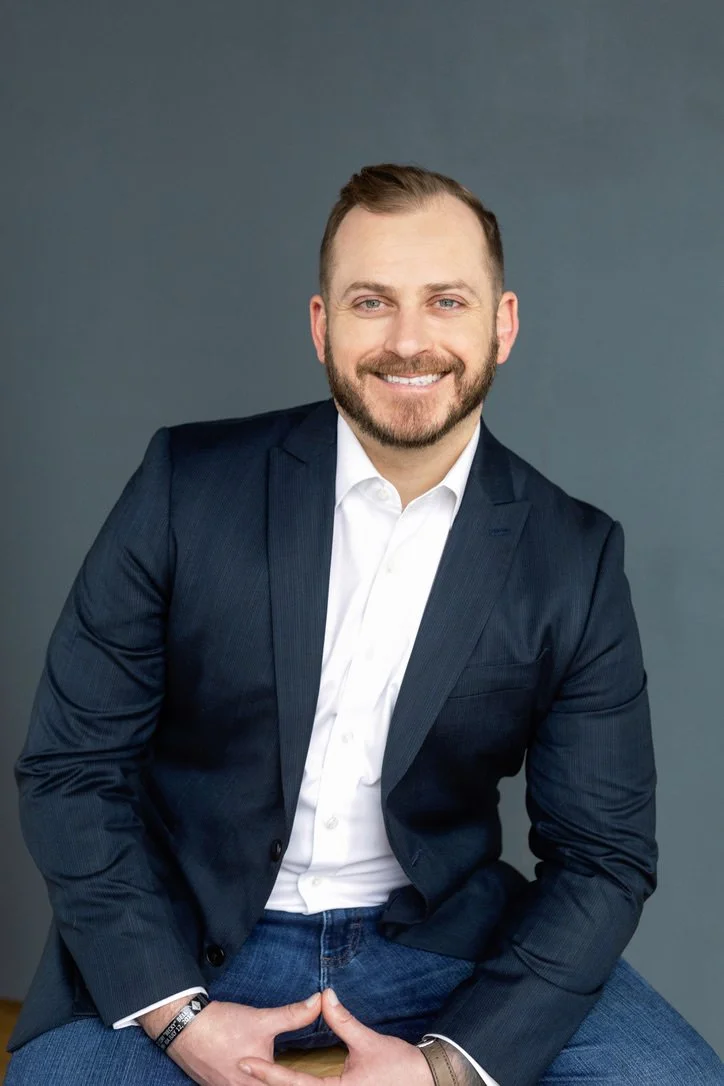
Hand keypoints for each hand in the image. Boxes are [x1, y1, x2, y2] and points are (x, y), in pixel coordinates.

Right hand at [141, 992, 323, 1085]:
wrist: (183, 1028)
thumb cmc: (223, 1026)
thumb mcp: (262, 1019)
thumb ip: (294, 1015)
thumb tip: (320, 1002)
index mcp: (258, 1083)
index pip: (286, 1085)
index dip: (297, 1081)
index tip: (316, 1080)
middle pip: (270, 1085)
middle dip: (280, 1080)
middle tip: (293, 1075)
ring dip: (265, 1081)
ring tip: (276, 1076)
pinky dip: (249, 1081)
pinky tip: (251, 1073)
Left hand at [238, 988, 434, 1084]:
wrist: (426, 1082)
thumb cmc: (399, 1066)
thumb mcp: (367, 1041)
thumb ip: (342, 1020)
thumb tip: (325, 994)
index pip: (294, 1084)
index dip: (268, 1073)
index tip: (245, 1062)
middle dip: (269, 1085)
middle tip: (240, 1073)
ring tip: (259, 1077)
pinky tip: (286, 1083)